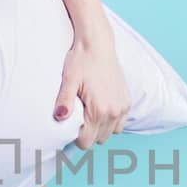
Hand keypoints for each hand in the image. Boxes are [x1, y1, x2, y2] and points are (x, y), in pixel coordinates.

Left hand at [53, 30, 130, 148]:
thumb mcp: (68, 80)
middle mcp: (114, 112)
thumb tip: (59, 117)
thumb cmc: (81, 61)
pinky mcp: (127, 101)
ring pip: (110, 133)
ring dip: (100, 128)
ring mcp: (122, 107)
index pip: (86, 142)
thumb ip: (64, 101)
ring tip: (89, 113)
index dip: (75, 137)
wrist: (97, 44)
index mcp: (99, 110)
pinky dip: (111, 121)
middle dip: (87, 133)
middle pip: (98, 140)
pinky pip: (120, 123)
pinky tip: (101, 109)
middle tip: (78, 117)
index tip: (70, 126)